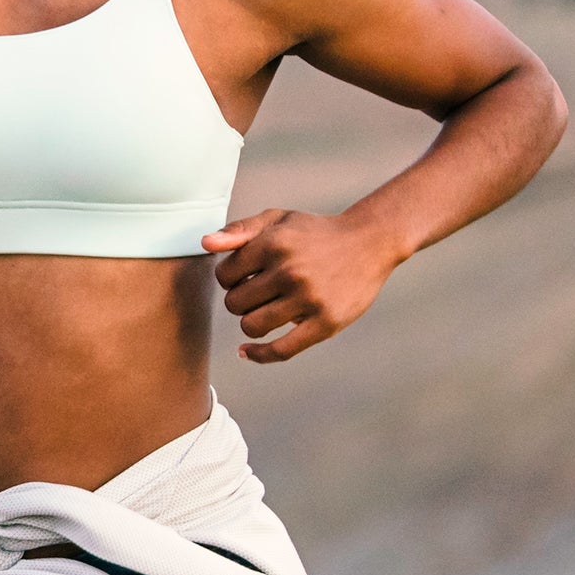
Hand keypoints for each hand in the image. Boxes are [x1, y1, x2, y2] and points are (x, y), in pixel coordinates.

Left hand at [200, 208, 396, 363]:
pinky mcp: (326, 323)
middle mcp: (290, 271)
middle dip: (240, 300)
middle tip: (258, 293)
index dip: (228, 278)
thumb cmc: (314, 232)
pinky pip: (281, 350)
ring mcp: (308, 299)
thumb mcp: (277, 219)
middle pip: (234, 304)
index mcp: (273, 244)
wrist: (369, 242)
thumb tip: (205, 243)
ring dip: (251, 322)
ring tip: (265, 310)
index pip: (224, 276)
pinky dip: (259, 355)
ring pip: (252, 326)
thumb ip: (239, 230)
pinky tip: (246, 352)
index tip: (244, 276)